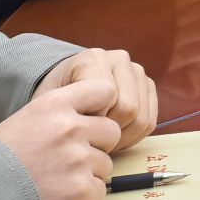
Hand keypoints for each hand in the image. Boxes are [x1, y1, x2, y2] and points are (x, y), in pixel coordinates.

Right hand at [0, 76, 124, 199]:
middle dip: (97, 146)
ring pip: (105, 164)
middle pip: (111, 131)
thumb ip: (60, 114)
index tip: (91, 120)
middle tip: (70, 159)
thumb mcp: (25, 120)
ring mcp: (77, 159)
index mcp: (54, 104)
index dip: (101, 108)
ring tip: (55, 181)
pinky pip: (99, 190)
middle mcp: (70, 128)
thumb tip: (92, 115)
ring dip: (87, 174)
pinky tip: (57, 197)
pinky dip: (82, 198)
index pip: (104, 91)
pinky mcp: (80, 190)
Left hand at [33, 48, 159, 149]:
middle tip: (90, 140)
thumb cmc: (55, 104)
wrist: (63, 91)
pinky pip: (150, 121)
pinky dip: (133, 136)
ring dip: (122, 137)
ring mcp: (137, 72)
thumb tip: (87, 135)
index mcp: (93, 59)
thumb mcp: (49, 107)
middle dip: (109, 132)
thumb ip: (64, 115)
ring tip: (101, 139)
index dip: (92, 122)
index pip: (108, 99)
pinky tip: (114, 136)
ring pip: (142, 118)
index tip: (76, 128)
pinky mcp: (148, 87)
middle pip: (129, 109)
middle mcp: (119, 59)